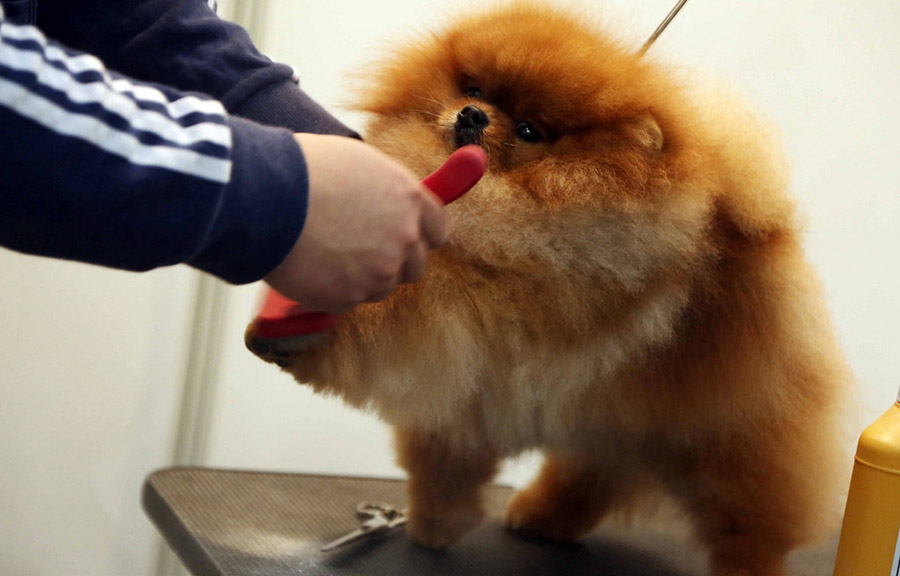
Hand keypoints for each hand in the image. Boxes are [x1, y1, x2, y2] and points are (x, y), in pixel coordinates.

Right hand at [264, 134, 447, 312]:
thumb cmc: (305, 169)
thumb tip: (389, 204)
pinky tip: (310, 266)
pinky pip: (346, 301)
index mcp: (411, 200)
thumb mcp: (360, 163)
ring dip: (361, 278)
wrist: (265, 196)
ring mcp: (378, 273)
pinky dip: (331, 290)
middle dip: (394, 261)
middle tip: (361, 250)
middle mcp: (404, 239)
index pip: (438, 230)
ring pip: (381, 287)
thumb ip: (386, 191)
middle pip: (415, 266)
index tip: (406, 236)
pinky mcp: (348, 298)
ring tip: (327, 253)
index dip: (419, 234)